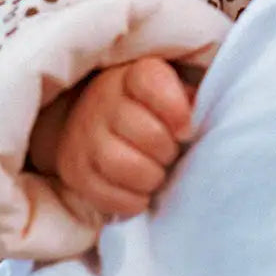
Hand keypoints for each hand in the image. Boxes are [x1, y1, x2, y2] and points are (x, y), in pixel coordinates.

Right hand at [51, 57, 194, 218]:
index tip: (186, 130)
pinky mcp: (73, 170)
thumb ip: (188, 96)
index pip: (151, 82)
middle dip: (168, 150)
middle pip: (146, 132)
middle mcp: (103, 102)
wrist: (87, 119)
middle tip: (171, 153)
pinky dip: (132, 200)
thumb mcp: (168, 87)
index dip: (176, 109)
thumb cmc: (145, 105)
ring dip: (151, 177)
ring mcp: (84, 137)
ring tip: (157, 173)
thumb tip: (201, 116)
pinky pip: (106, 195)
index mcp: (132, 75)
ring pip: (124, 166)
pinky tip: (141, 191)